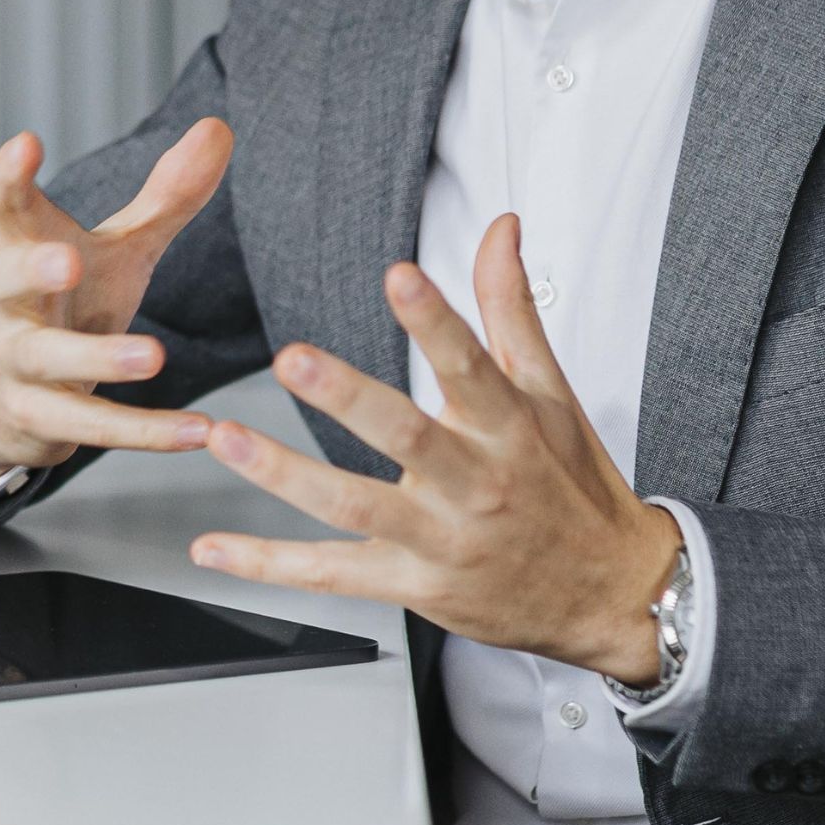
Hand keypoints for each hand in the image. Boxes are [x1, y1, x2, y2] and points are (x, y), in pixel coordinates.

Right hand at [0, 119, 235, 498]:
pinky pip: (92, 426)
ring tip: (154, 356)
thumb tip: (221, 127)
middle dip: (35, 268)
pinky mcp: (40, 419)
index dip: (10, 175)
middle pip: (8, 279)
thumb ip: (166, 196)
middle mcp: (8, 303)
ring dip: (100, 358)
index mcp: (22, 247)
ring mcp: (17, 364)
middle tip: (69, 259)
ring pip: (50, 360)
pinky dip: (146, 431)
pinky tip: (199, 431)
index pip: (5, 205)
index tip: (26, 142)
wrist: (4, 402)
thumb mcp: (117, 250)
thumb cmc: (70, 303)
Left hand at [188, 214, 681, 680]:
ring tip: (226, 437)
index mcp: (509, 428)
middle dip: (347, 398)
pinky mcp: (414, 586)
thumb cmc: (572, 484)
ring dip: (284, 474)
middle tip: (292, 359)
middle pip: (406, 438)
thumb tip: (499, 228)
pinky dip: (269, 565)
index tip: (400, 274)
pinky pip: (331, 577)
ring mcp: (441, 541)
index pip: (471, 365)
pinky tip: (214, 547)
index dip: (435, 319)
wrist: (610, 596)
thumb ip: (510, 306)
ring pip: (354, 507)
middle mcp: (475, 484)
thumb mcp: (551, 392)